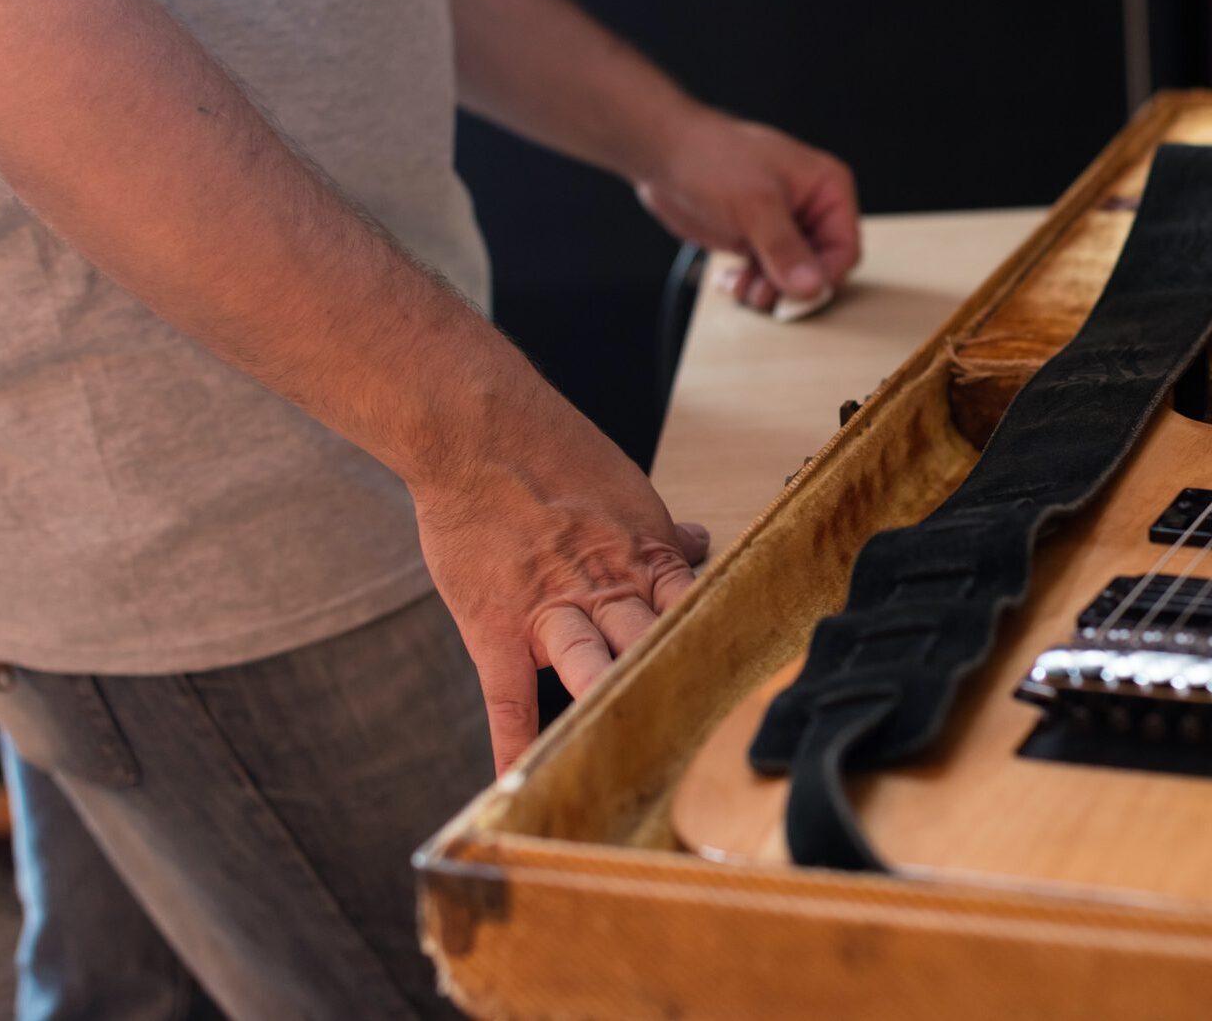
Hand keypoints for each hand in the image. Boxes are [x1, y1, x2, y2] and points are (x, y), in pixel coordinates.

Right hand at [411, 370, 708, 772]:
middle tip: (701, 737)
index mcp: (642, 553)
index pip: (694, 609)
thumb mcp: (622, 486)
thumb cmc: (546, 451)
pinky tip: (522, 780)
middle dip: (675, 688)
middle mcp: (605, 586)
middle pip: (652, 646)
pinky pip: (508, 697)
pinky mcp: (496, 627)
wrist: (474, 431)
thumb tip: (698, 543)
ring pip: (593, 669)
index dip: (717, 646)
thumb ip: (658, 531)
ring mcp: (548, 611)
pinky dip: (515, 743)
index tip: (737, 687)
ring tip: (635, 754)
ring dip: (613, 707)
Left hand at [635, 110, 861, 311]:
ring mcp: (782, 225)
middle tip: (763, 294)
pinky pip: (765, 274)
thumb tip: (812, 285)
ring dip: (767, 289)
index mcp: (827, 188)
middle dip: (790, 286)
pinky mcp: (756, 238)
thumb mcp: (755, 205)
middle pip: (819, 267)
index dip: (823, 276)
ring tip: (744, 288)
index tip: (795, 293)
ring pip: (791, 276)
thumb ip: (785, 248)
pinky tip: (730, 281)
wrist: (665, 153)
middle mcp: (810, 208)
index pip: (845, 248)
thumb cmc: (711, 156)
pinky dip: (750, 284)